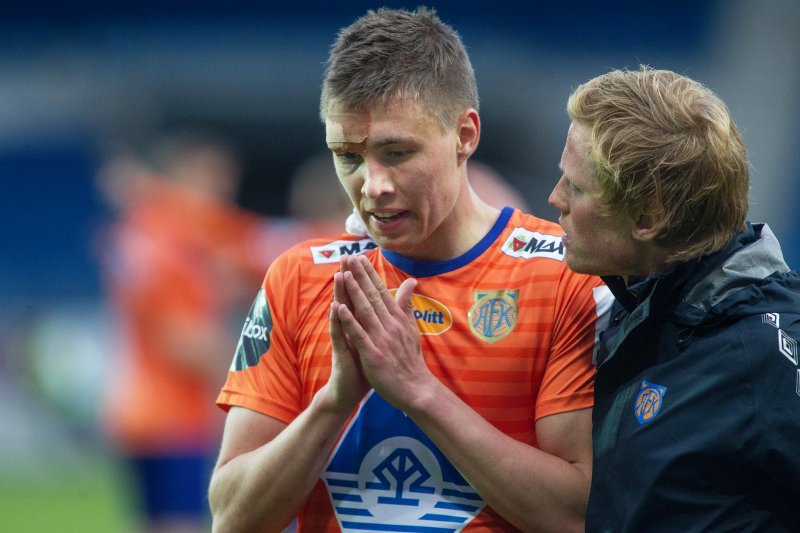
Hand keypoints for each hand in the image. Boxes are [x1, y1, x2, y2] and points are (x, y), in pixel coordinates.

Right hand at [324, 261, 370, 412]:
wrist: (349, 390)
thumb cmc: (364, 366)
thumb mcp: (376, 342)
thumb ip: (381, 325)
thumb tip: (391, 311)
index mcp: (361, 324)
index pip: (361, 297)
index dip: (363, 279)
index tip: (363, 258)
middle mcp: (350, 327)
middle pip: (349, 298)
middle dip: (349, 278)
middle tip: (347, 256)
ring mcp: (343, 338)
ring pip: (340, 311)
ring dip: (340, 293)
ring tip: (339, 274)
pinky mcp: (340, 351)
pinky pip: (338, 333)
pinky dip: (337, 320)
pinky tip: (336, 308)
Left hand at [334, 255, 432, 410]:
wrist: (415, 388)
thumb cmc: (411, 359)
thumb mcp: (412, 328)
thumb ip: (407, 304)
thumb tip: (411, 281)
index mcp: (398, 318)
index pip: (382, 291)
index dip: (370, 274)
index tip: (360, 257)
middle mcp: (390, 325)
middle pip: (373, 296)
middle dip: (360, 276)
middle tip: (350, 257)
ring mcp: (381, 339)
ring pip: (365, 311)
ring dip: (354, 292)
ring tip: (343, 275)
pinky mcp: (373, 354)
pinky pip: (358, 334)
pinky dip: (349, 320)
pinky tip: (339, 308)